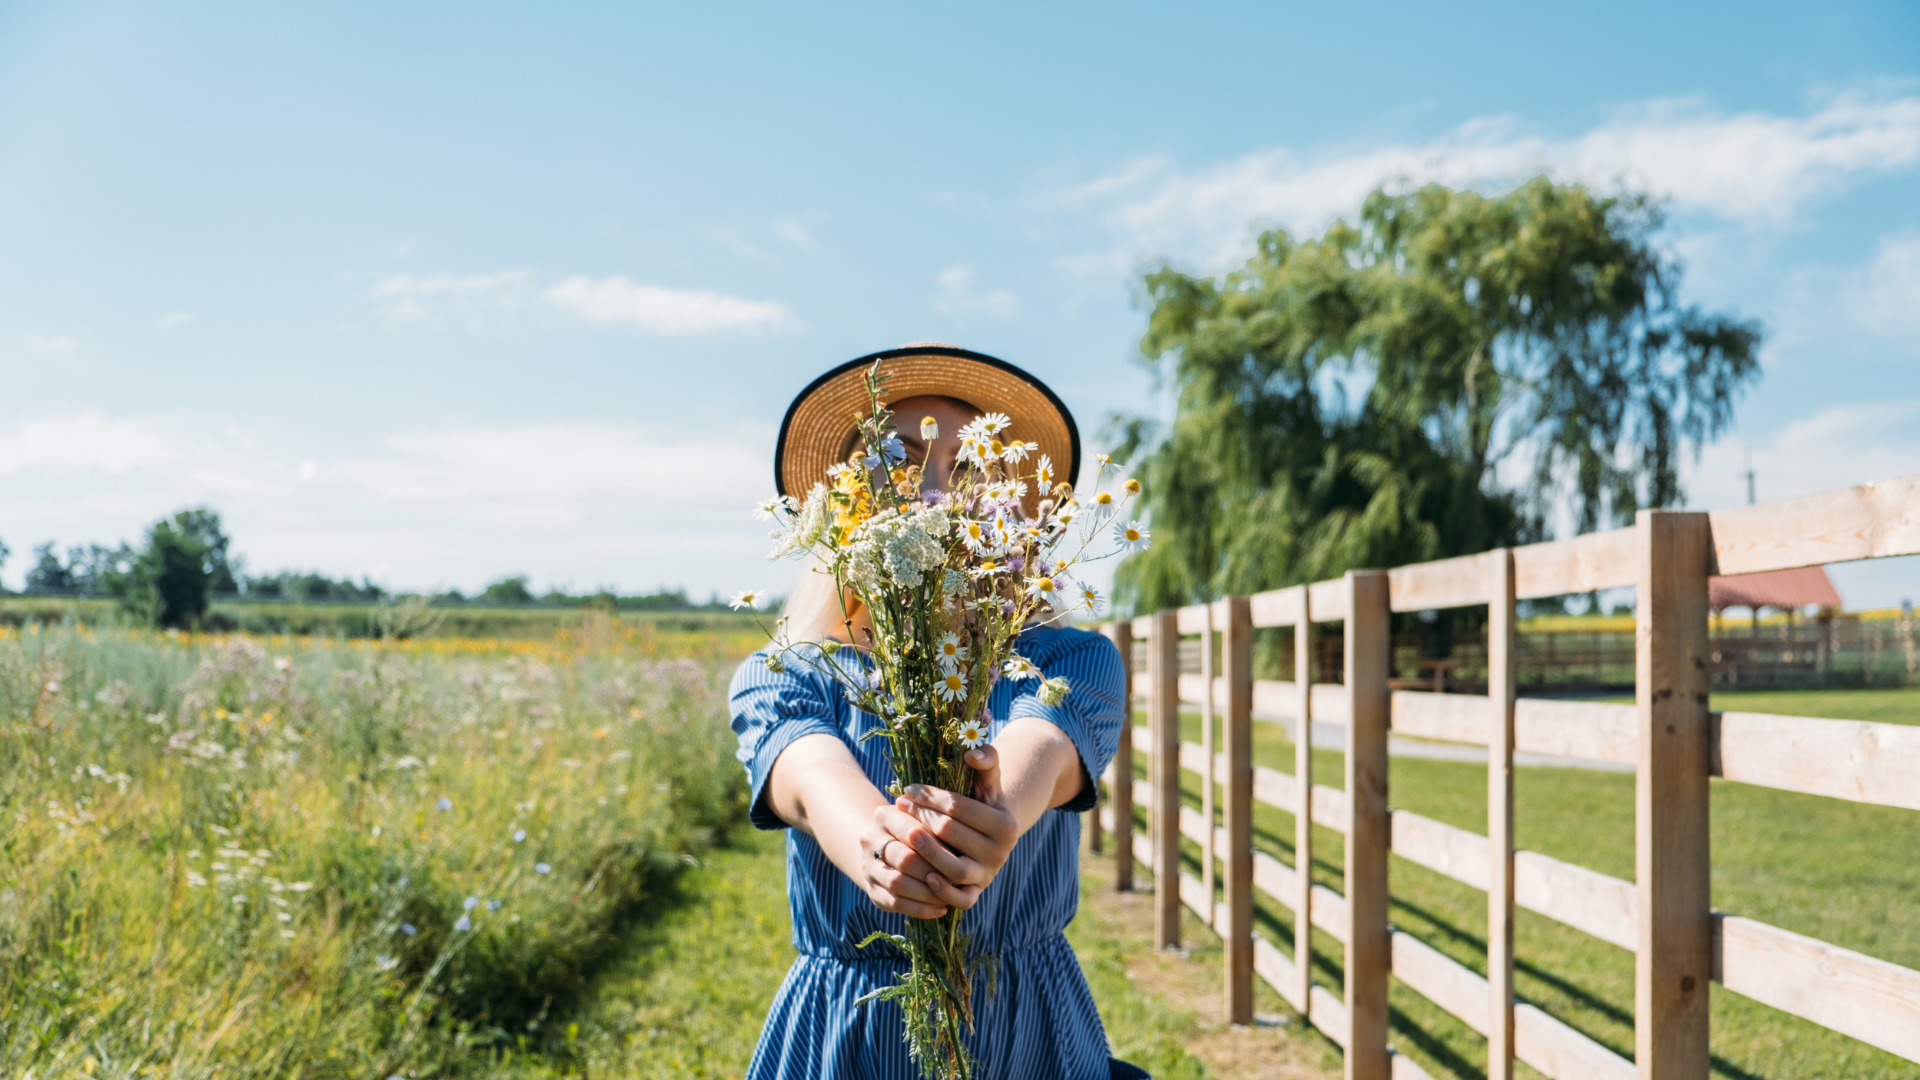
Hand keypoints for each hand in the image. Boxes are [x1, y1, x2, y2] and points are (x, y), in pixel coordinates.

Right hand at [857, 805, 979, 918]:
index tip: (962, 855)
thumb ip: (938, 826)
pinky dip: (920, 908)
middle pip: (905, 858)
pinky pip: (895, 903)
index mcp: (884, 816)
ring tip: (951, 896)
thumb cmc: (917, 829)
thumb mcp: (924, 820)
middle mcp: (870, 840)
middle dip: (934, 871)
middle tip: (960, 879)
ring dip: (928, 892)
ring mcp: (868, 866)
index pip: (913, 831)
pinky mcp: (872, 890)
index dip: (938, 846)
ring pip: (898, 882)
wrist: (886, 846)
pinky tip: (940, 909)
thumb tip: (963, 841)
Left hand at [880, 744, 1019, 906]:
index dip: (930, 796)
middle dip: (920, 817)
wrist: (991, 836)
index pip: (958, 807)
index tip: (908, 789)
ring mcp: (988, 875)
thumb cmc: (983, 802)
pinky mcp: (977, 894)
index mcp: (1005, 824)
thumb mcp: (988, 781)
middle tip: (899, 804)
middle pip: (950, 833)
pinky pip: (961, 899)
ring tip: (904, 833)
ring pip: (954, 868)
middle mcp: (1001, 853)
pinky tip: (923, 874)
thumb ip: (987, 760)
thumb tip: (972, 753)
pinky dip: (942, 891)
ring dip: (925, 851)